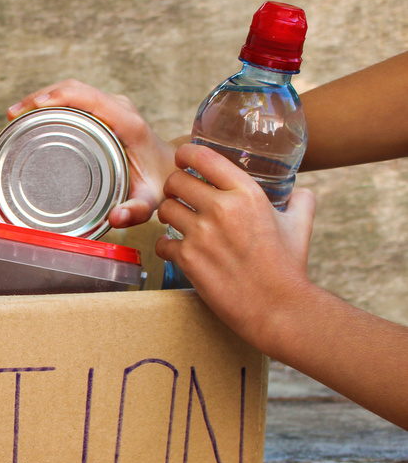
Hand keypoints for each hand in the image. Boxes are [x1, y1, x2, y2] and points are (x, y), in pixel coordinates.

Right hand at [8, 79, 176, 227]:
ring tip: (16, 114)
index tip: (31, 108)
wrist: (173, 169)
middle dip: (40, 96)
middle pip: (75, 88)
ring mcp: (113, 106)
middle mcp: (120, 108)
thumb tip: (116, 218)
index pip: (89, 98)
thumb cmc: (159, 183)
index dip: (58, 98)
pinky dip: (52, 100)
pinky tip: (33, 113)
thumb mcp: (150, 200)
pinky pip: (76, 96)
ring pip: (73, 89)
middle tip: (13, 115)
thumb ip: (136, 211)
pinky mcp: (106, 109)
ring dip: (42, 96)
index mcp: (128, 124)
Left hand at [155, 144, 316, 350]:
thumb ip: (300, 202)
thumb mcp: (299, 226)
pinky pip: (161, 243)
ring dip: (168, 215)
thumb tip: (302, 192)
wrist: (277, 307)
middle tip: (178, 196)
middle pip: (175, 181)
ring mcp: (201, 234)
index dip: (185, 155)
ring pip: (165, 210)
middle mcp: (221, 209)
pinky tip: (176, 249)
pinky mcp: (188, 259)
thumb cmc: (288, 267)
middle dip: (173, 187)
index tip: (182, 160)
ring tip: (177, 222)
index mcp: (246, 194)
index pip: (202, 157)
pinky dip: (166, 246)